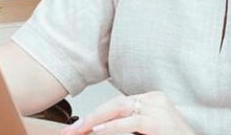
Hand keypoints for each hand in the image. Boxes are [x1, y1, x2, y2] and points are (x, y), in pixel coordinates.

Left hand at [60, 91, 196, 134]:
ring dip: (95, 120)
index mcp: (152, 99)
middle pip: (116, 103)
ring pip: (120, 108)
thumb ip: (131, 125)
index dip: (96, 114)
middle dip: (91, 116)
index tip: (78, 127)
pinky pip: (131, 122)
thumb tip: (103, 128)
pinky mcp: (159, 122)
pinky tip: (96, 131)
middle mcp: (155, 98)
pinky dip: (111, 127)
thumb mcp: (149, 130)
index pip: (118, 103)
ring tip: (78, 130)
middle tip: (71, 130)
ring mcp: (159, 108)